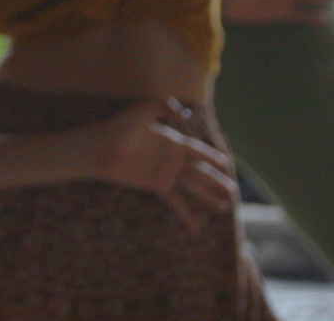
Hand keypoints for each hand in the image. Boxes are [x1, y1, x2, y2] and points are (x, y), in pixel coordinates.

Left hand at [83, 98, 237, 229]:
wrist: (101, 148)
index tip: (226, 165)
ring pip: (192, 187)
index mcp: (173, 141)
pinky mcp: (156, 186)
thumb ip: (163, 107)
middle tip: (233, 193)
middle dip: (216, 182)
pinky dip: (185, 213)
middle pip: (200, 172)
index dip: (212, 158)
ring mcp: (165, 173)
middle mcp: (172, 159)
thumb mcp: (142, 111)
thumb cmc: (119, 128)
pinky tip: (196, 226)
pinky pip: (175, 201)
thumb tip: (183, 114)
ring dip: (207, 197)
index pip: (198, 152)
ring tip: (223, 208)